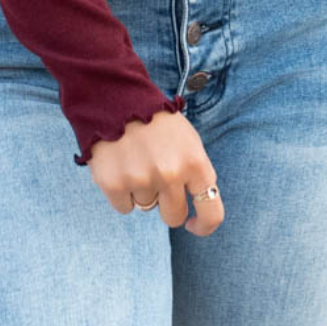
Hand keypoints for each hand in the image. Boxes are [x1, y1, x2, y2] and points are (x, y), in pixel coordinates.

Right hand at [88, 107, 223, 237]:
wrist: (116, 99)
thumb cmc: (156, 123)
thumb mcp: (188, 141)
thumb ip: (195, 173)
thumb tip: (194, 208)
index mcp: (195, 163)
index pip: (212, 211)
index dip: (204, 226)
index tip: (194, 225)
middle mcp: (171, 174)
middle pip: (174, 216)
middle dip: (167, 206)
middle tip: (156, 182)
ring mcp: (142, 180)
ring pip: (146, 207)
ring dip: (141, 191)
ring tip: (135, 161)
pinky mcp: (114, 184)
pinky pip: (124, 207)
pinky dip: (121, 193)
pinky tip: (120, 167)